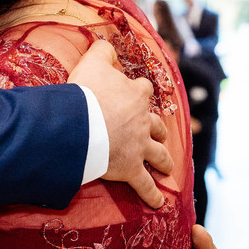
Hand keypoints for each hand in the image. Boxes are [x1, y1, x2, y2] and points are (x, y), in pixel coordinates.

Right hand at [68, 41, 172, 208]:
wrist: (81, 123)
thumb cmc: (86, 92)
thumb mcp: (92, 62)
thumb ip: (102, 51)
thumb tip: (106, 45)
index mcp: (136, 95)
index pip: (144, 89)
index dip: (139, 91)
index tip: (135, 92)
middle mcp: (143, 121)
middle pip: (157, 125)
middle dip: (158, 130)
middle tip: (157, 134)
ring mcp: (140, 147)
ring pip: (159, 154)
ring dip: (163, 160)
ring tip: (166, 166)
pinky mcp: (131, 169)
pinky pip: (145, 185)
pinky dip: (152, 195)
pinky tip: (159, 203)